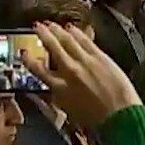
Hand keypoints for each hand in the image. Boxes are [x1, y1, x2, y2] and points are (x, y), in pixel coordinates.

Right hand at [23, 23, 140, 127]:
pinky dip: (76, 33)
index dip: (29, 60)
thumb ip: (60, 97)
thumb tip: (56, 90)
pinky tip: (71, 28)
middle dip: (43, 35)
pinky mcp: (100, 57)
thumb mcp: (70, 111)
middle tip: (37, 27)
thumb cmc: (98, 120)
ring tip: (51, 24)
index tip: (25, 53)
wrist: (120, 116)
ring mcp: (85, 62)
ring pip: (67, 41)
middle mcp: (69, 72)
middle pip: (52, 48)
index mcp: (59, 88)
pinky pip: (85, 41)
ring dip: (57, 30)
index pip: (38, 70)